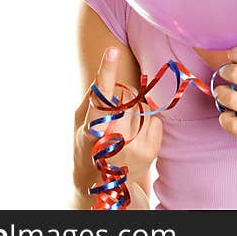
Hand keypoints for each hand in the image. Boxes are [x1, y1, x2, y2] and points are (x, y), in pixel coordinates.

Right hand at [73, 47, 162, 207]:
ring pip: (143, 108)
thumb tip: (105, 78)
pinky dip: (148, 122)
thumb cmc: (87, 147)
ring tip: (124, 129)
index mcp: (91, 130)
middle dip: (122, 97)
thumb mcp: (80, 124)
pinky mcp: (151, 152)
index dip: (107, 72)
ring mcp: (135, 147)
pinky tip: (137, 136)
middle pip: (126, 99)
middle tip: (115, 113)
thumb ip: (92, 101)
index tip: (112, 51)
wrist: (103, 184)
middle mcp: (114, 140)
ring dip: (135, 110)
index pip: (100, 97)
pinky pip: (156, 120)